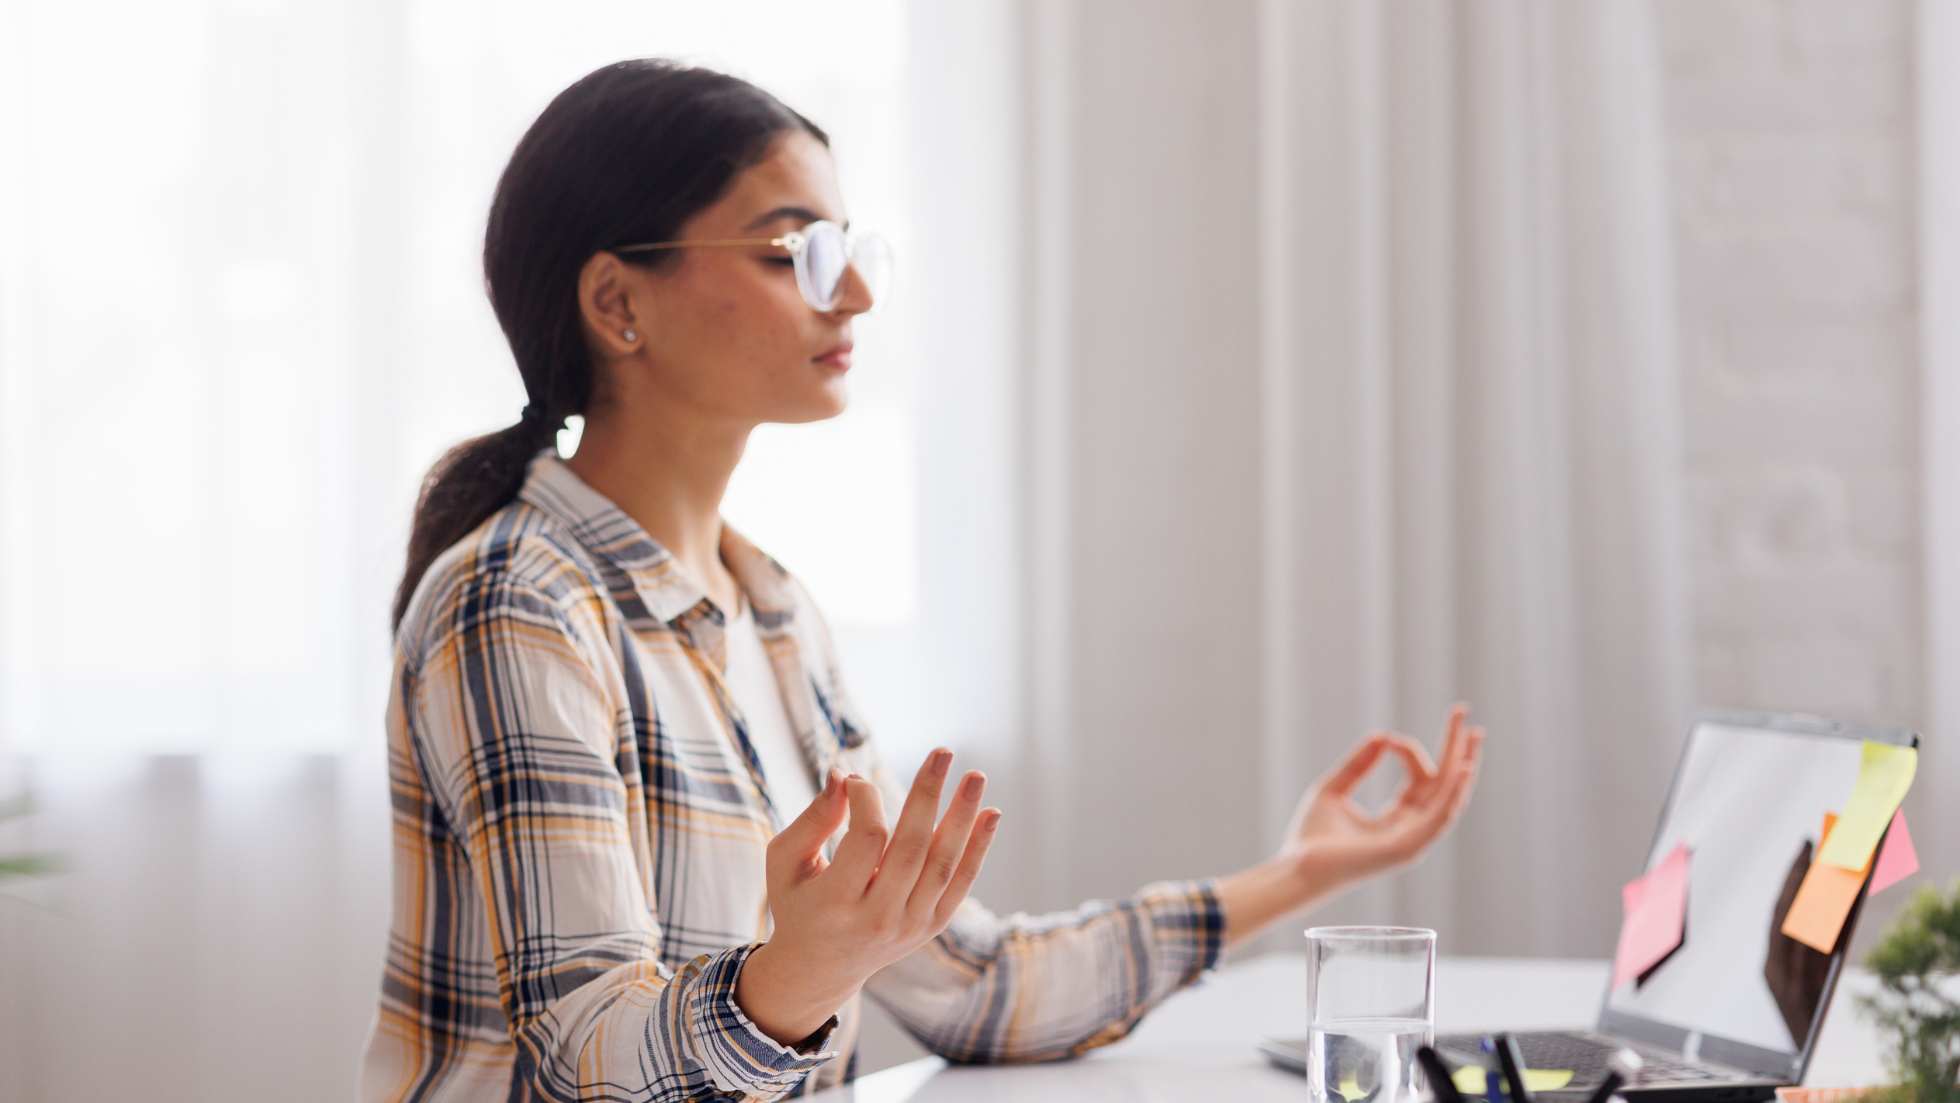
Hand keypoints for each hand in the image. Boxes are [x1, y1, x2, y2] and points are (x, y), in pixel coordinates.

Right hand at [736, 749, 1000, 1044]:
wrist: (819, 968)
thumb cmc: (798, 902)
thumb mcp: (786, 861)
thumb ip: (814, 818)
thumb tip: (843, 773)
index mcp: (836, 903)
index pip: (867, 839)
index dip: (867, 799)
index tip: (857, 780)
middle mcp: (878, 919)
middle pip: (912, 848)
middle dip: (928, 794)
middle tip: (943, 752)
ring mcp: (910, 926)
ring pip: (943, 865)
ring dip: (962, 816)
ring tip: (975, 776)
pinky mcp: (931, 927)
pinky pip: (960, 883)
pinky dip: (978, 848)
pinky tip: (990, 814)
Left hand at [1279, 703, 1484, 894]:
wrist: (1296, 868)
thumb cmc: (1311, 837)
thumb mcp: (1334, 789)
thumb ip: (1358, 765)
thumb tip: (1382, 735)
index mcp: (1397, 818)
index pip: (1421, 777)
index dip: (1409, 750)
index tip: (1388, 739)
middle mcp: (1411, 829)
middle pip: (1444, 784)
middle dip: (1456, 749)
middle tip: (1466, 714)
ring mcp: (1412, 841)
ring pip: (1449, 798)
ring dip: (1463, 765)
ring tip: (1474, 735)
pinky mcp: (1406, 848)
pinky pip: (1438, 818)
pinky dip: (1453, 793)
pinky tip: (1463, 768)